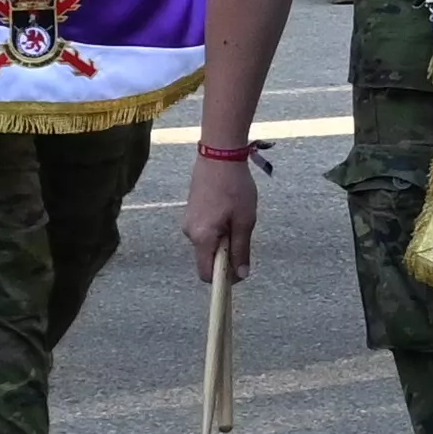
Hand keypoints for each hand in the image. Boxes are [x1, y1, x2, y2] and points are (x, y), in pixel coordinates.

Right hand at [181, 151, 259, 281]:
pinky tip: (230, 209)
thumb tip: (241, 274)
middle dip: (226, 254)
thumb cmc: (235, 187)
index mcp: (201, 238)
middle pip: (207, 258)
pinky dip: (218, 228)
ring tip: (238, 216)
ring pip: (208, 243)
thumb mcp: (245, 221)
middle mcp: (189, 233)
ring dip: (224, 239)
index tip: (240, 271)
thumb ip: (241, 250)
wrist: (219, 155)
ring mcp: (188, 221)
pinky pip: (205, 230)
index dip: (224, 278)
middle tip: (244, 232)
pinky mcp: (191, 211)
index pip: (206, 274)